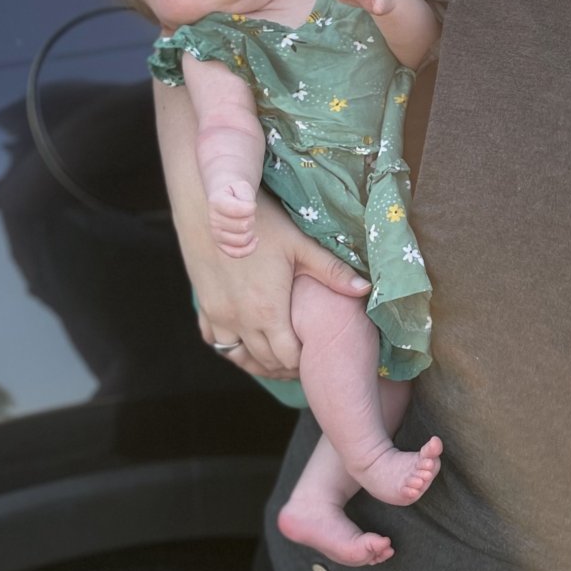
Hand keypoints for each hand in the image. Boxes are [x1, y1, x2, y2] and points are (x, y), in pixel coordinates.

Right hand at [193, 187, 368, 378]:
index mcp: (267, 311)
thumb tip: (366, 289)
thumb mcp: (300, 245)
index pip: (289, 357)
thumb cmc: (260, 222)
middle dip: (285, 364)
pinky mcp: (203, 305)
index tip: (317, 355)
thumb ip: (332, 271)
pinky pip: (214, 339)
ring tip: (276, 353)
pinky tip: (246, 336)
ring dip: (257, 359)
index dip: (305, 362)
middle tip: (303, 359)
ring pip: (237, 356)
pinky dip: (231, 344)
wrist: (207, 205)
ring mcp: (217, 315)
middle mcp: (240, 320)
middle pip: (265, 361)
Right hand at [209, 179, 256, 256]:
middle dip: (252, 218)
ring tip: (247, 223)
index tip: (250, 204)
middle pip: (244, 226)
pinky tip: (255, 239)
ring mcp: (215, 233)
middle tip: (248, 213)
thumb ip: (246, 196)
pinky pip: (236, 253)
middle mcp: (213, 219)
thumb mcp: (242, 186)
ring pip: (243, 239)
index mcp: (216, 202)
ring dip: (251, 231)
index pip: (240, 210)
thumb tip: (249, 212)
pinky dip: (249, 248)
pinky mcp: (220, 244)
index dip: (252, 207)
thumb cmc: (235, 193)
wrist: (224, 197)